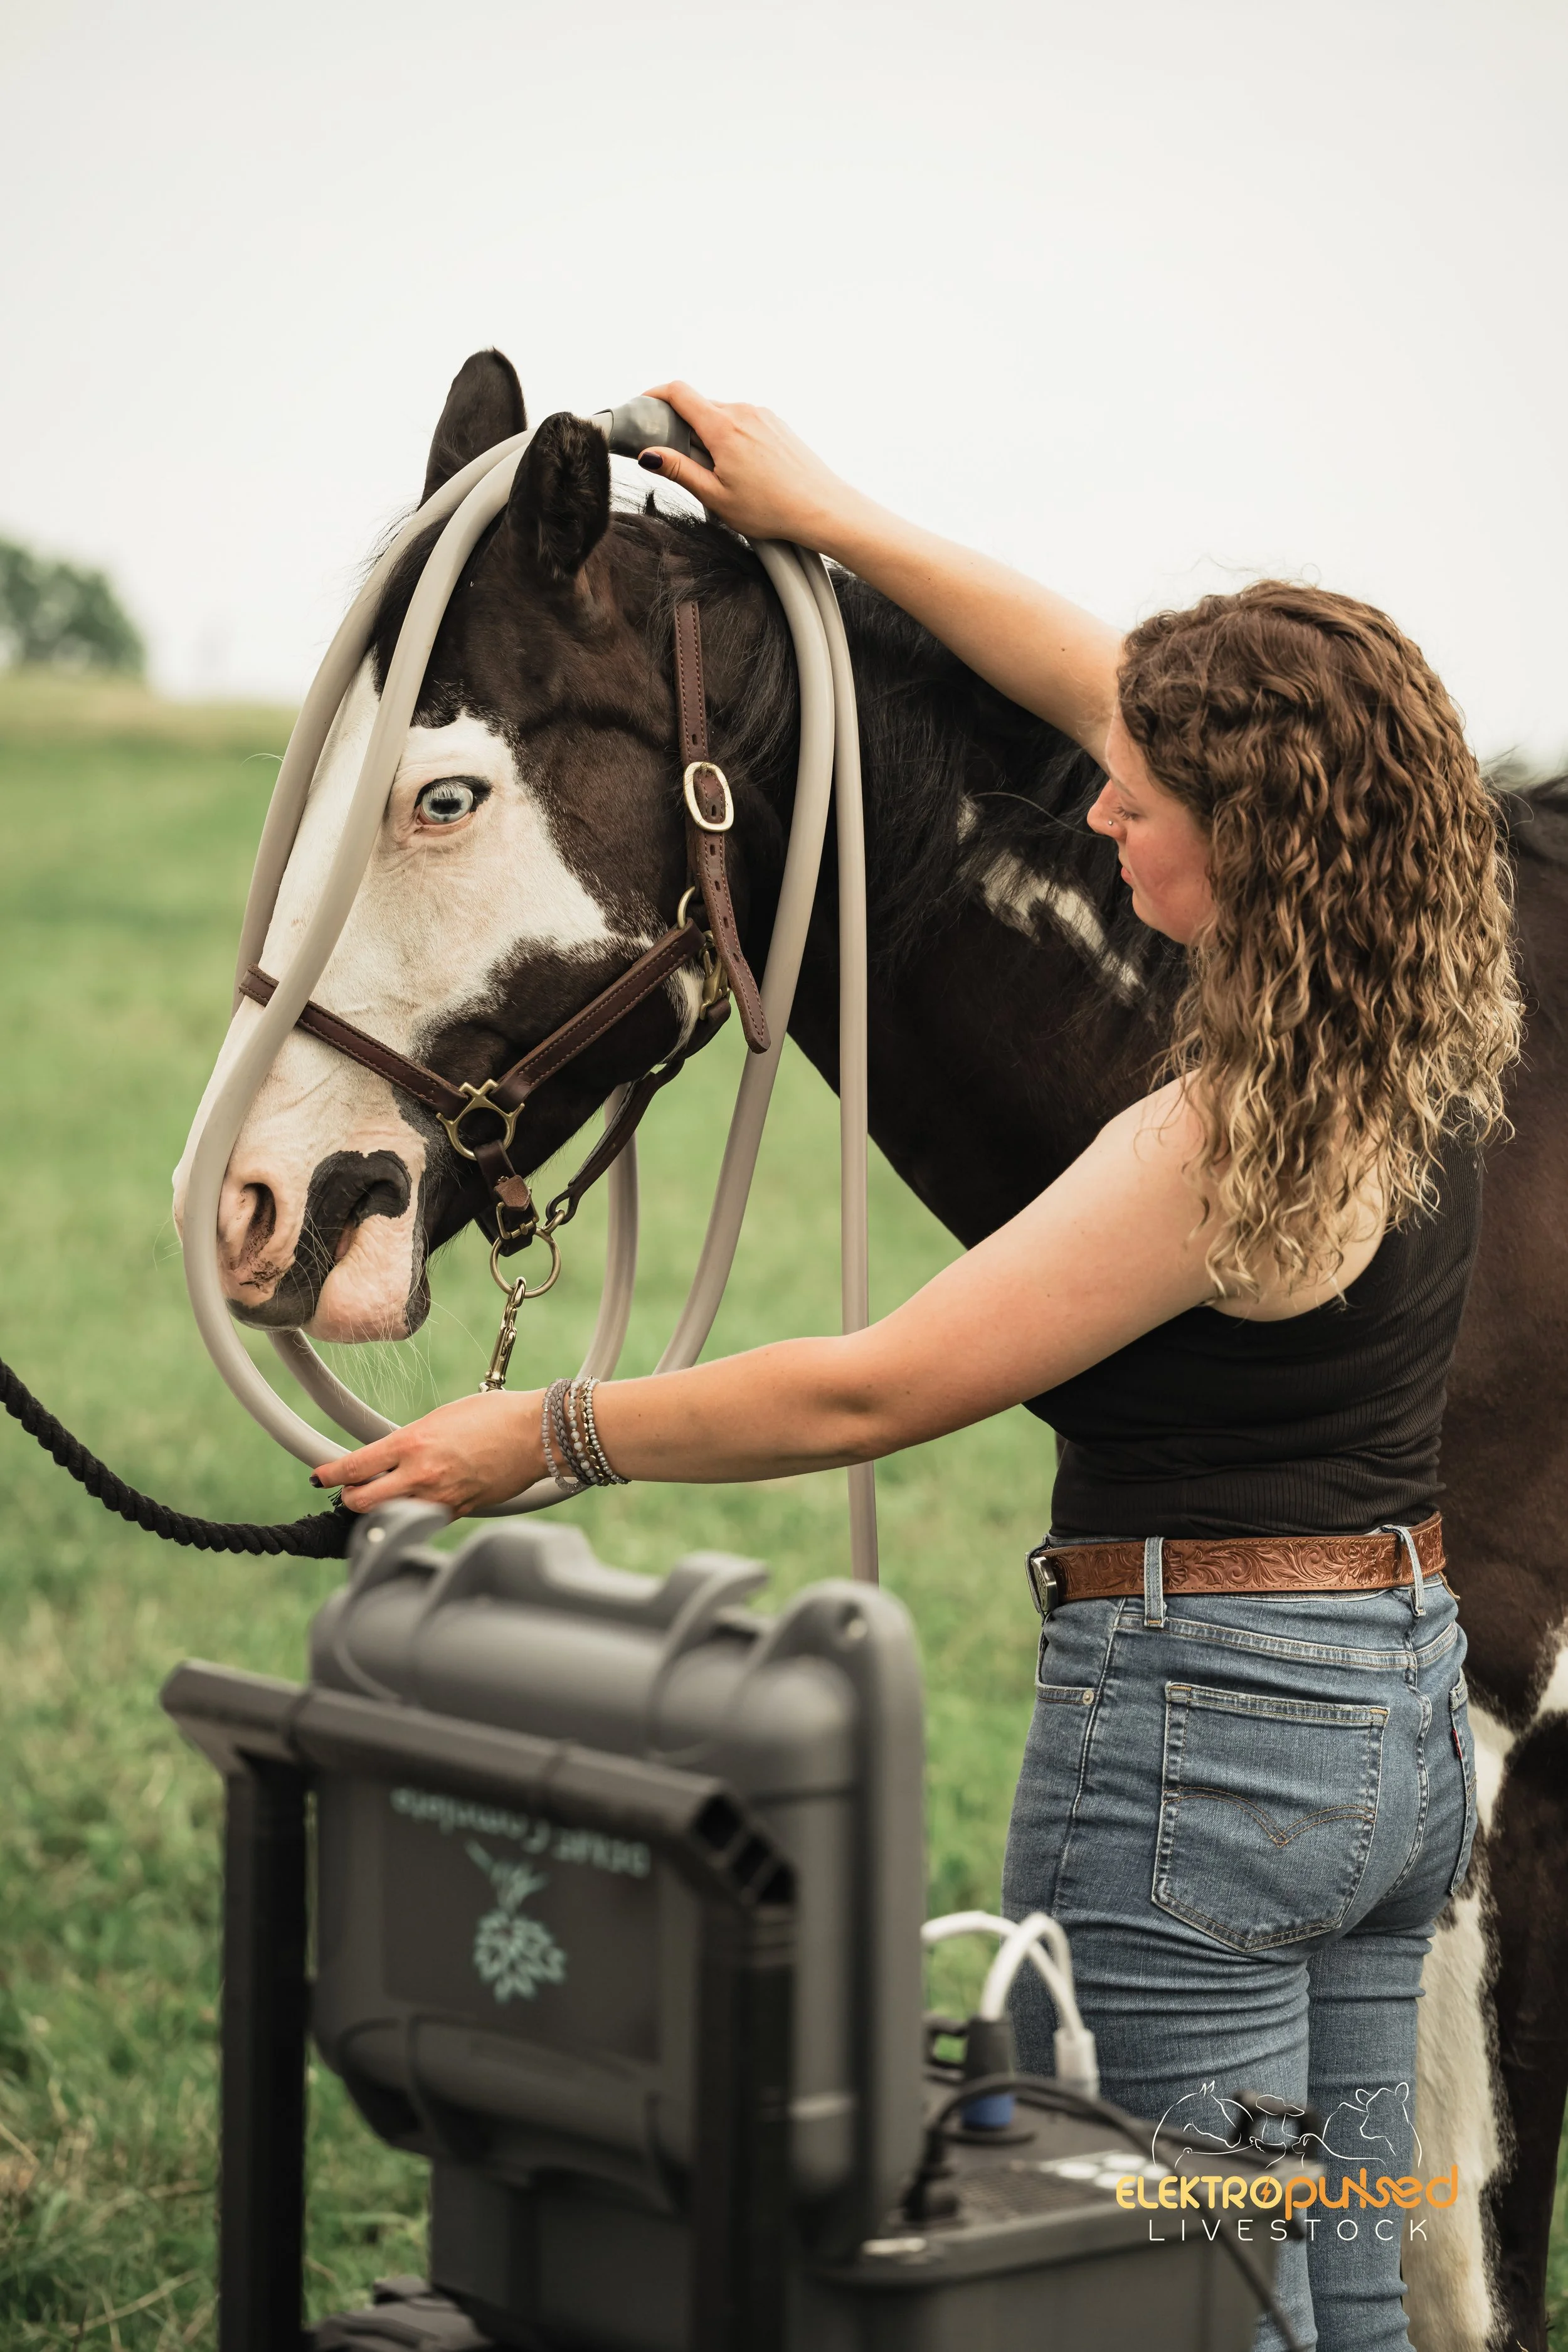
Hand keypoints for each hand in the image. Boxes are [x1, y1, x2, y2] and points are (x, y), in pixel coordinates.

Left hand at [313, 1389, 544, 1515]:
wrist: (538, 1434)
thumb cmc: (495, 1416)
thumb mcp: (441, 1418)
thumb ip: (410, 1440)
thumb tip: (389, 1456)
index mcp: (412, 1442)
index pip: (354, 1467)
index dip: (330, 1474)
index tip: (320, 1475)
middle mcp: (421, 1475)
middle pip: (361, 1502)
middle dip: (349, 1497)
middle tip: (350, 1488)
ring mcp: (440, 1499)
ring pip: (389, 1516)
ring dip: (379, 1508)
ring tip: (381, 1495)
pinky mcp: (459, 1512)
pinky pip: (423, 1519)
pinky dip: (413, 1513)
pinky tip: (417, 1501)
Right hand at [638, 381, 866, 551]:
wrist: (822, 508)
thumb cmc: (770, 509)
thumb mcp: (715, 497)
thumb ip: (679, 470)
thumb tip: (648, 454)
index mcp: (722, 427)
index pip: (678, 392)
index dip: (653, 395)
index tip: (641, 407)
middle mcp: (742, 411)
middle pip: (699, 405)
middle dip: (681, 424)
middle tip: (676, 456)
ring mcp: (762, 414)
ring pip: (721, 415)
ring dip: (708, 434)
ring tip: (717, 472)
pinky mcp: (776, 422)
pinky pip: (743, 421)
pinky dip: (730, 436)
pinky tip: (742, 468)